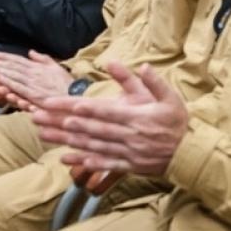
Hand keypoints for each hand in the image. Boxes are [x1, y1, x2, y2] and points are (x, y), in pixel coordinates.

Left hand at [0, 50, 73, 110]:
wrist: (77, 96)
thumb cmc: (67, 84)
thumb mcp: (56, 66)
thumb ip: (43, 59)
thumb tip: (31, 52)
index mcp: (38, 67)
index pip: (18, 60)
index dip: (5, 57)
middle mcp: (34, 74)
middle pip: (13, 68)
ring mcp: (34, 84)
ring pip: (14, 77)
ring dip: (0, 72)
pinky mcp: (35, 95)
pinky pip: (20, 89)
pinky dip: (10, 84)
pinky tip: (0, 81)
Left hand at [32, 62, 187, 174]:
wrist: (190, 154)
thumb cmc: (179, 123)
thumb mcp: (171, 98)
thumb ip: (154, 82)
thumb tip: (141, 65)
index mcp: (137, 118)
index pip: (104, 111)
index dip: (82, 109)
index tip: (62, 105)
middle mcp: (129, 136)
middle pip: (92, 128)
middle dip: (63, 123)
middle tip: (40, 117)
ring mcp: (127, 152)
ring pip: (92, 146)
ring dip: (66, 141)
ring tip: (45, 135)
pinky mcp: (128, 165)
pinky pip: (103, 164)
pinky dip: (85, 162)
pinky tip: (68, 159)